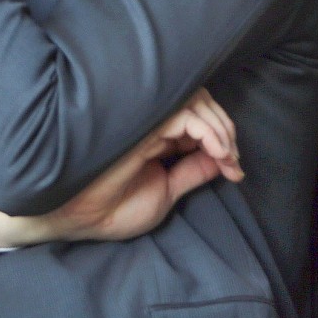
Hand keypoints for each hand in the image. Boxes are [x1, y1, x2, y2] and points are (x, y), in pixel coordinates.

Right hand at [0, 88, 242, 247]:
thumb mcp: (167, 191)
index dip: (224, 136)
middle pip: (199, 100)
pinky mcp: (142, 124)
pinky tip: (217, 152)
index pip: (197, 114)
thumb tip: (222, 159)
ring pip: (194, 100)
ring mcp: (146, 120)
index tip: (234, 169)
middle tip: (233, 162)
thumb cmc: (114, 207)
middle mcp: (152, 121)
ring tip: (227, 157)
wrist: (83, 218)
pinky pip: (183, 113)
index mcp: (157, 135)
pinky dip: (209, 129)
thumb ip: (192, 172)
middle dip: (226, 128)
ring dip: (221, 127)